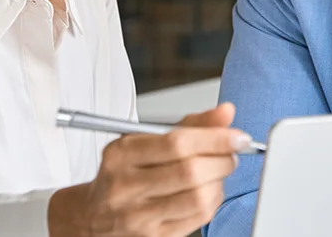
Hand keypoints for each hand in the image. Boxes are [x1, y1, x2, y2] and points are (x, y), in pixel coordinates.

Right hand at [49, 103, 248, 236]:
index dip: (216, 138)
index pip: (177, 143)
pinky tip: (209, 190)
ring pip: (198, 197)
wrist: (93, 215)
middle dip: (222, 160)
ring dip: (220, 181)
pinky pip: (198, 218)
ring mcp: (138, 216)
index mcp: (122, 155)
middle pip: (190, 172)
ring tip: (220, 171)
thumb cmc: (122, 173)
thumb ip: (187, 125)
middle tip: (232, 153)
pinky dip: (213, 201)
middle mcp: (126, 186)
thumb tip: (225, 113)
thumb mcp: (144, 140)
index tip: (238, 136)